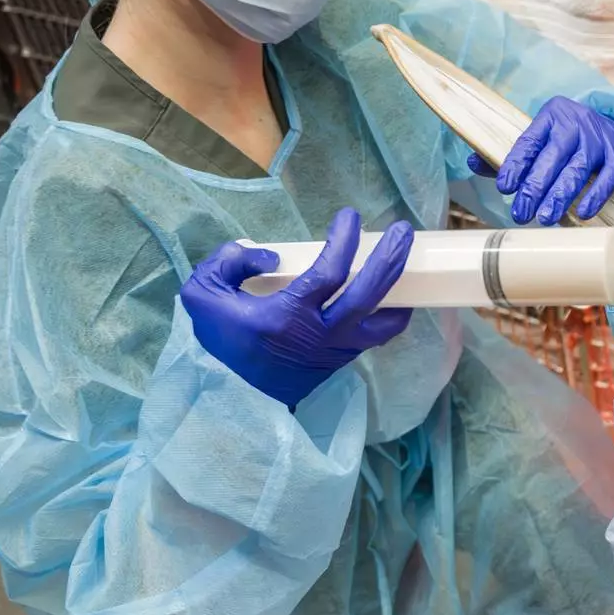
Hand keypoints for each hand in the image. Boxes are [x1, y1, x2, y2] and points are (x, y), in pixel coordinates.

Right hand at [180, 208, 414, 408]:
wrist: (233, 397)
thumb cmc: (222, 341)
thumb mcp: (204, 295)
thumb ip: (230, 262)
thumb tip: (271, 256)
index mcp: (288, 316)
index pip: (329, 273)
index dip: (344, 241)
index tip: (350, 217)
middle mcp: (321, 334)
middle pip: (368, 294)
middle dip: (390, 259)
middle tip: (402, 231)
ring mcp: (337, 349)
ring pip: (384, 321)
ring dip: (400, 289)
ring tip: (409, 262)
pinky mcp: (343, 359)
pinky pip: (377, 336)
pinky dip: (392, 314)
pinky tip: (396, 295)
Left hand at [468, 96, 613, 225]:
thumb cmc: (570, 138)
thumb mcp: (543, 137)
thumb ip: (511, 154)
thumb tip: (474, 162)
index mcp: (551, 118)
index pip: (529, 142)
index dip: (515, 165)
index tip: (504, 187)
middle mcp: (575, 126)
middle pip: (551, 160)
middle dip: (534, 189)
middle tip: (521, 213)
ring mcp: (598, 142)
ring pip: (576, 172)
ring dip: (559, 198)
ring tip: (545, 218)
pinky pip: (605, 180)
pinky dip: (594, 198)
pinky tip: (581, 214)